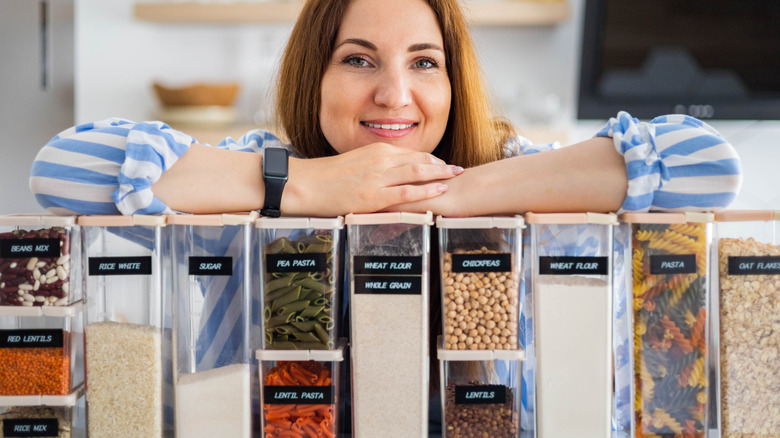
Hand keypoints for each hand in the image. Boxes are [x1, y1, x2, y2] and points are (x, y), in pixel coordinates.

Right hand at [283, 142, 463, 215]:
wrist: (306, 184)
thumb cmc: (326, 178)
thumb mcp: (354, 165)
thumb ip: (374, 168)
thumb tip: (387, 177)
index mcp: (376, 151)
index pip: (411, 153)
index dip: (431, 158)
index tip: (443, 164)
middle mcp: (381, 160)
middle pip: (420, 159)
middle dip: (442, 164)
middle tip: (459, 169)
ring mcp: (379, 177)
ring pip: (418, 172)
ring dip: (441, 174)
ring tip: (457, 177)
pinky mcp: (374, 195)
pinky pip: (407, 192)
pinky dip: (427, 190)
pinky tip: (441, 190)